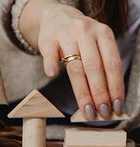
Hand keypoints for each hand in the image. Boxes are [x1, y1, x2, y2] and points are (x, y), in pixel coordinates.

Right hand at [35, 4, 124, 119]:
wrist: (56, 16)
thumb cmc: (78, 37)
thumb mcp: (95, 43)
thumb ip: (101, 66)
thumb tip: (107, 99)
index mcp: (104, 34)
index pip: (112, 64)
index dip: (115, 87)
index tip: (116, 106)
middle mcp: (87, 32)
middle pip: (95, 68)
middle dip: (100, 93)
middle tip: (102, 112)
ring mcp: (66, 35)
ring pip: (75, 67)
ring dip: (82, 91)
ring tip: (86, 109)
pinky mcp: (48, 39)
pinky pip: (49, 54)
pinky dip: (51, 64)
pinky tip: (52, 74)